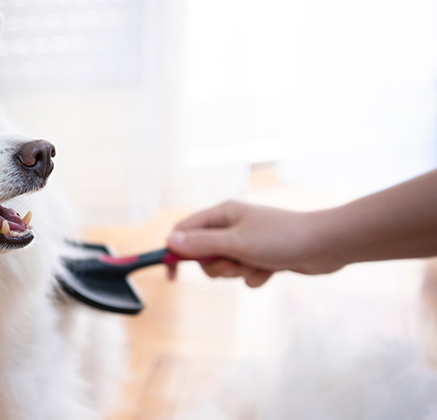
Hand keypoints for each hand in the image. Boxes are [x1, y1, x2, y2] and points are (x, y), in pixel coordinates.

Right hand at [166, 201, 346, 287]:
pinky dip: (255, 275)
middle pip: (203, 253)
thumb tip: (169, 241)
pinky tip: (272, 270)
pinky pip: (244, 273)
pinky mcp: (260, 256)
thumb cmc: (280, 238)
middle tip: (233, 264)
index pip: (185, 230)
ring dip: (237, 272)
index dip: (175, 251)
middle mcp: (231, 225)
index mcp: (221, 213)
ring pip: (224, 266)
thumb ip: (201, 244)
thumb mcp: (235, 243)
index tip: (172, 275)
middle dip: (216, 266)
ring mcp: (246, 241)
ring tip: (257, 265)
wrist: (326, 245)